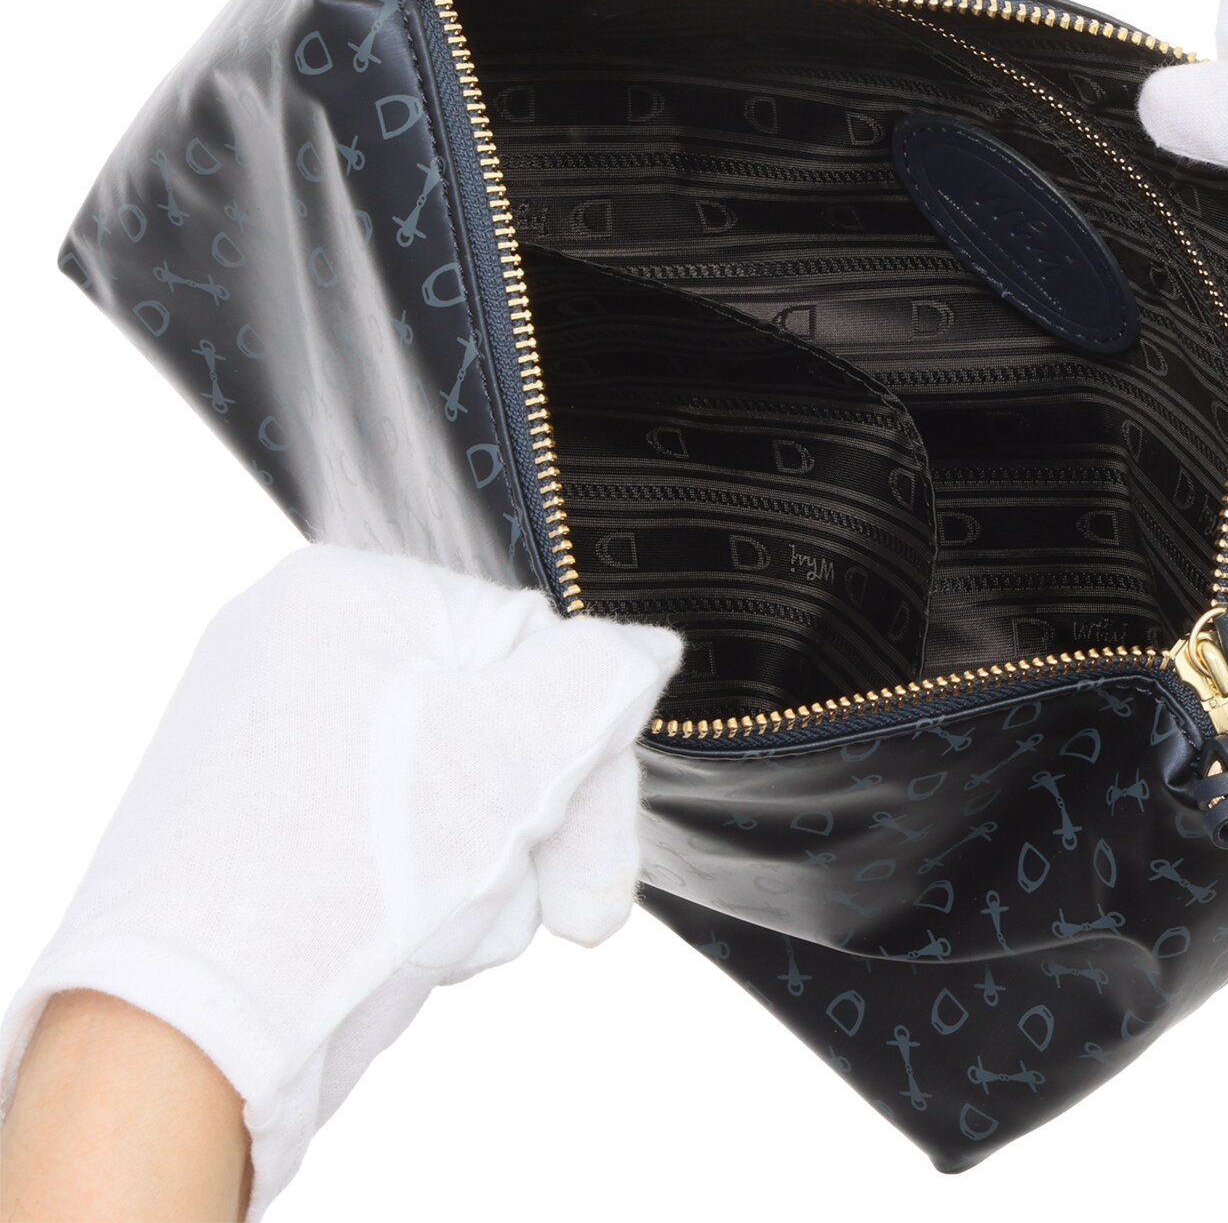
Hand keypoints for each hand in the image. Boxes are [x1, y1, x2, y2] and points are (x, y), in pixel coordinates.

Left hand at [0, 544, 682, 1219]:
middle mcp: (293, 654)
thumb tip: (645, 651)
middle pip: (490, 722)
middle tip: (571, 906)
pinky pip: (390, 841)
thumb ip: (601, 680)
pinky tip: (402, 938)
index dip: (581, 747)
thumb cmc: (334, 874)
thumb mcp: (512, 752)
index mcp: (341, 594)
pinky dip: (421, 892)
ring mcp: (271, 746)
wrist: (180, 1035)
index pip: (526, 642)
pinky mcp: (262, 830)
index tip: (598, 835)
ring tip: (443, 924)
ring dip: (483, 868)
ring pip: (449, 794)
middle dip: (534, 822)